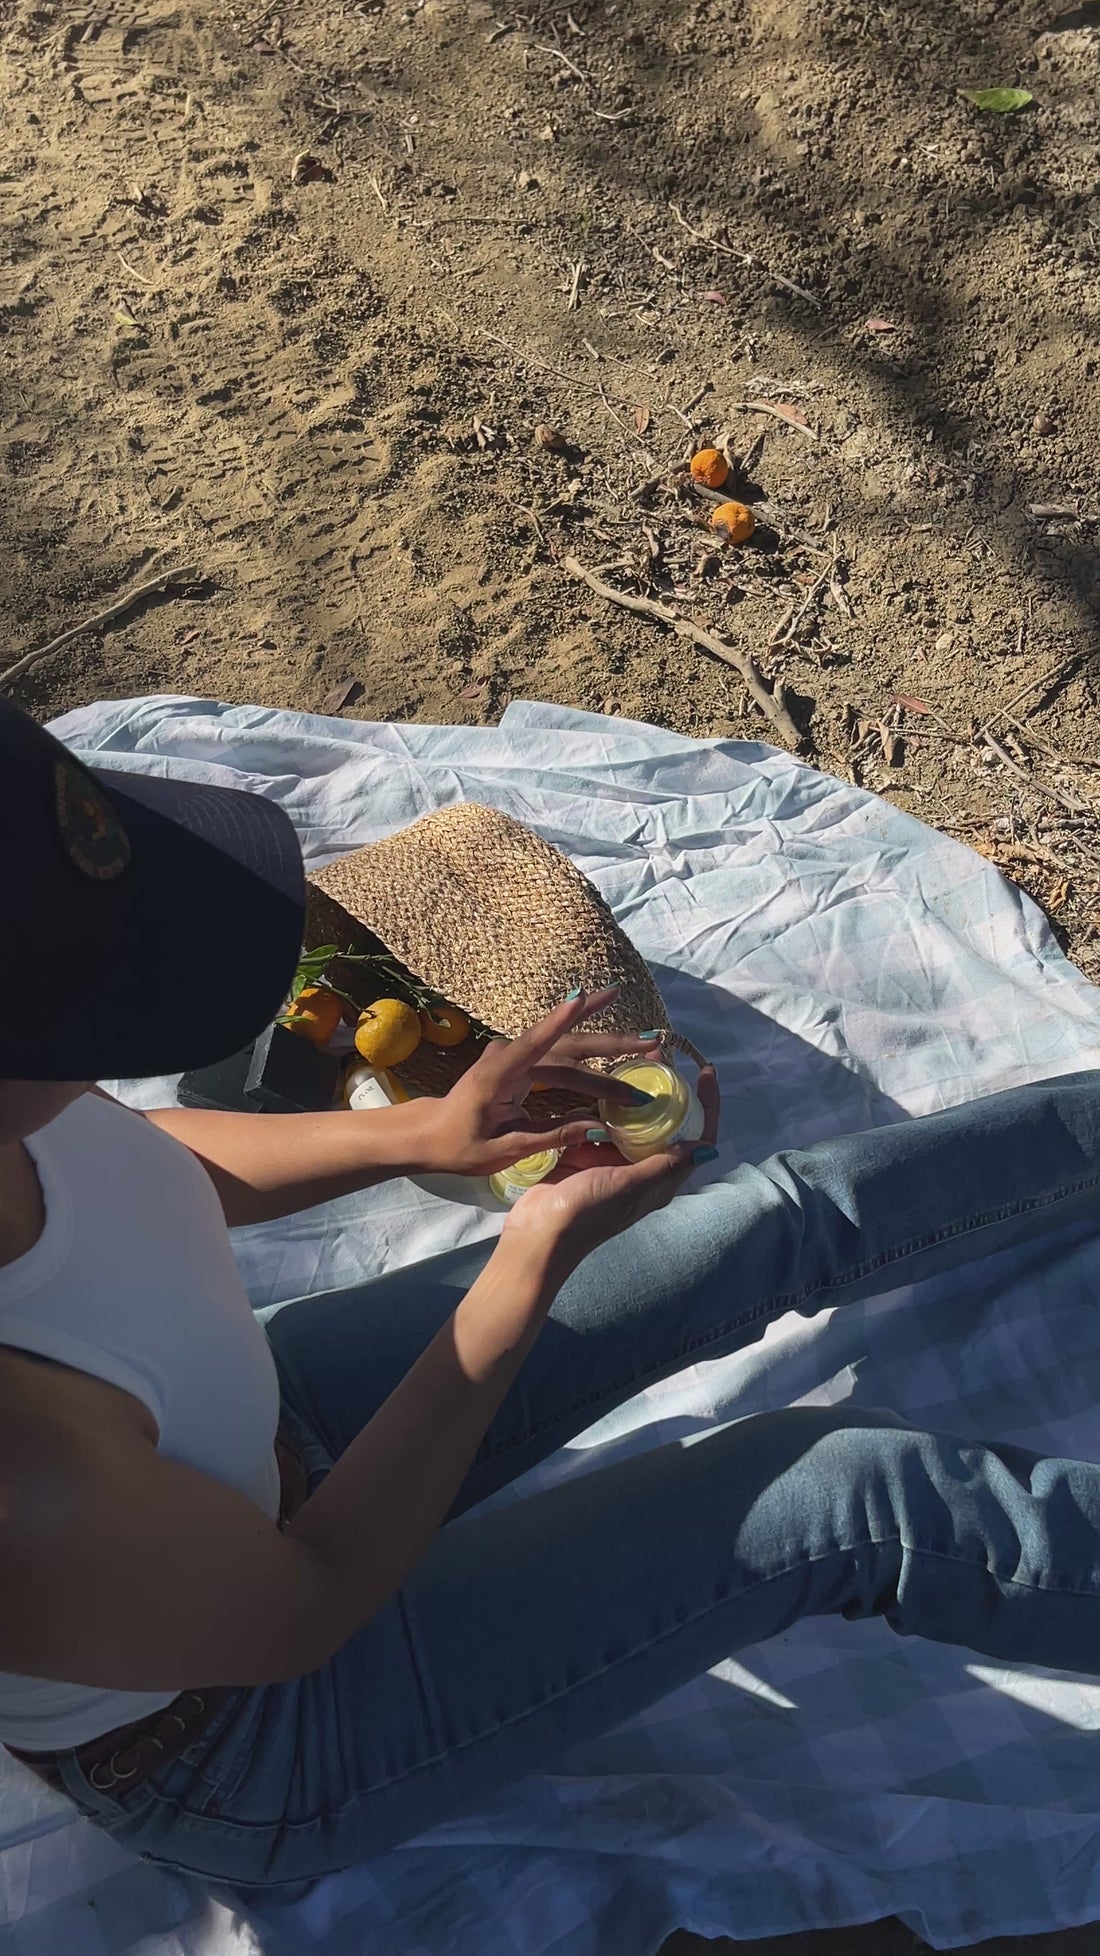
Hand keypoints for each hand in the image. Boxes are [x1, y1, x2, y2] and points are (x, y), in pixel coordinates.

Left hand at [412, 987, 667, 1178]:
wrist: (429, 1133)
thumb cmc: (460, 1146)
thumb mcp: (505, 1149)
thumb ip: (551, 1136)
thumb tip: (599, 1129)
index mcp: (500, 1074)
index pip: (537, 1044)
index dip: (561, 1020)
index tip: (582, 995)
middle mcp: (509, 1055)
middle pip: (567, 1046)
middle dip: (612, 1041)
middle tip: (653, 1038)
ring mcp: (516, 1055)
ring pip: (568, 1048)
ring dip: (607, 1042)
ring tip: (646, 1036)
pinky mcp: (521, 1061)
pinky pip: (560, 1054)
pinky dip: (589, 1050)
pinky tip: (614, 1043)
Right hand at [502, 1064, 720, 1273]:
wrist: (537, 1235)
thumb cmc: (586, 1213)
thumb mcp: (629, 1187)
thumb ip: (664, 1167)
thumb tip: (710, 1149)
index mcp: (659, 1180)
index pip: (696, 1140)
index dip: (706, 1107)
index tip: (705, 1074)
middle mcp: (642, 1169)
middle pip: (666, 1123)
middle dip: (668, 1089)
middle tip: (659, 1054)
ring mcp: (613, 1162)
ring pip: (633, 1120)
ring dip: (636, 1091)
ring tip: (633, 1060)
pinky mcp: (587, 1156)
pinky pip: (603, 1124)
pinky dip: (606, 1103)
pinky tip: (602, 1080)